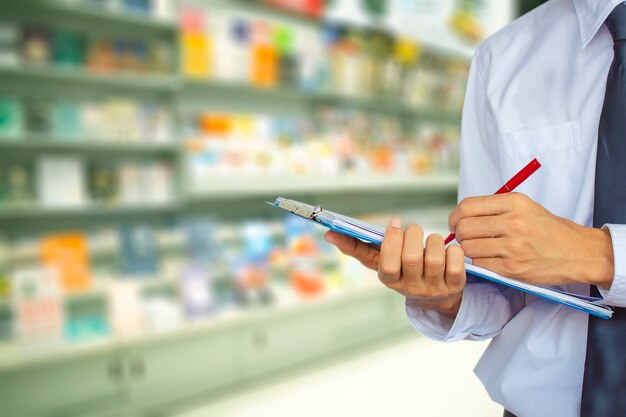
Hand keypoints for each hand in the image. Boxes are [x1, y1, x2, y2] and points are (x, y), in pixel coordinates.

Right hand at [324, 218, 465, 318]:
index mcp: (390, 280)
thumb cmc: (402, 269)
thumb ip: (356, 247)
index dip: (392, 242)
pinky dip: (454, 251)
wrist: (435, 295)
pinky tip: (449, 251)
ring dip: (433, 241)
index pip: (387, 265)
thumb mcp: (380, 261)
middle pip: (412, 258)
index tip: (395, 223)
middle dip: (413, 235)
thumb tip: (329, 235)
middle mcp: (410, 287)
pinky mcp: (455, 286)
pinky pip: (457, 263)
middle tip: (413, 230)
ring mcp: (433, 289)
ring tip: (431, 240)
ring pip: (435, 258)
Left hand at [449, 193, 614, 287]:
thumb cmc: (546, 229)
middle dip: (460, 234)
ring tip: (480, 248)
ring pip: (468, 248)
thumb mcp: (524, 207)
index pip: (467, 206)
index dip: (455, 216)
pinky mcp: (512, 268)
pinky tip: (491, 259)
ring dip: (469, 250)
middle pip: (465, 228)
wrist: (576, 253)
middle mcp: (514, 223)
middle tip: (466, 238)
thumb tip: (460, 216)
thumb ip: (494, 208)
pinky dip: (480, 262)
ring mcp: (513, 247)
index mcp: (514, 203)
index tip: (455, 223)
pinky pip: (480, 264)